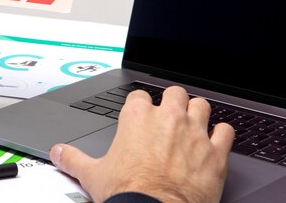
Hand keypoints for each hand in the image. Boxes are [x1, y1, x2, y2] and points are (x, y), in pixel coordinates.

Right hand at [50, 86, 234, 202]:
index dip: (140, 106)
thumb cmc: (127, 193)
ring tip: (193, 125)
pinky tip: (217, 141)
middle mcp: (167, 118)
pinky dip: (223, 135)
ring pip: (202, 106)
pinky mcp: (216, 153)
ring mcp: (194, 133)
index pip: (139, 96)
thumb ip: (72, 158)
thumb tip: (58, 153)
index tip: (140, 116)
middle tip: (168, 118)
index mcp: (136, 117)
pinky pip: (227, 131)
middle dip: (172, 103)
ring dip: (198, 113)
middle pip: (174, 93)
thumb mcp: (92, 174)